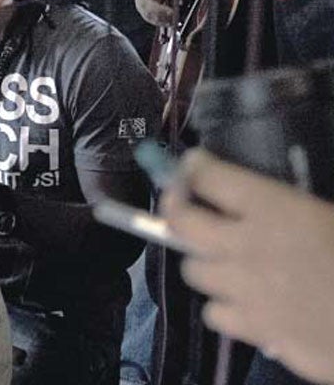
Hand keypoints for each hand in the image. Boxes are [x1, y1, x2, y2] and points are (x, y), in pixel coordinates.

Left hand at [162, 149, 333, 383]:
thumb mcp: (333, 215)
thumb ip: (294, 206)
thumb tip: (267, 200)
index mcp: (273, 208)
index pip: (208, 176)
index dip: (194, 168)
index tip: (193, 166)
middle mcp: (246, 246)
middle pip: (180, 223)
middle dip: (178, 211)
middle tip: (188, 207)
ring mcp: (245, 292)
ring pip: (193, 271)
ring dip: (205, 262)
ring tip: (224, 260)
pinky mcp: (254, 331)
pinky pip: (216, 314)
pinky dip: (225, 307)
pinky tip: (246, 302)